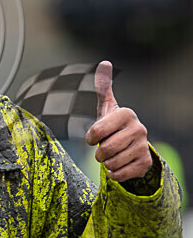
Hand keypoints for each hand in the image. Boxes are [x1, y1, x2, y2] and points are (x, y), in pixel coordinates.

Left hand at [85, 61, 151, 181]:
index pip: (98, 131)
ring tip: (111, 156)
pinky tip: (117, 166)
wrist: (130, 147)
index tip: (94, 137)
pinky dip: (113, 174)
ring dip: (106, 163)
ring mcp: (144, 147)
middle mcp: (139, 129)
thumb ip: (103, 87)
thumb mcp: (106, 107)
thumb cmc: (113, 125)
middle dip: (98, 152)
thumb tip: (105, 62)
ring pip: (111, 162)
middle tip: (103, 149)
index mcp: (126, 114)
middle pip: (105, 149)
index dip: (91, 137)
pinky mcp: (145, 164)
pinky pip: (119, 175)